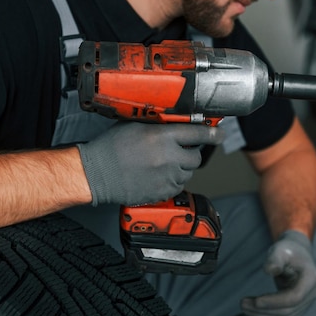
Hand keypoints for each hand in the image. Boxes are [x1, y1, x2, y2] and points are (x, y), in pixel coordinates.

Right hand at [77, 122, 222, 205]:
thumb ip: (160, 125)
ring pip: (187, 173)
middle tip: (177, 151)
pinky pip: (177, 186)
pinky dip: (172, 181)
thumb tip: (178, 122)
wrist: (97, 174)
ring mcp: (167, 177)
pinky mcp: (162, 192)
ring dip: (180, 168)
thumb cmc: (111, 148)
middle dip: (190, 153)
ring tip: (161, 164)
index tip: (218, 133)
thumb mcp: (136, 125)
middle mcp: (169, 157)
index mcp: (163, 137)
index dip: (212, 134)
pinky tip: (156, 175)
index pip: (198, 134)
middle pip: (196, 157)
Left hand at [241, 230, 315, 315]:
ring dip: (263, 315)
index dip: (275, 302)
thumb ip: (275, 259)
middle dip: (264, 309)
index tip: (256, 301)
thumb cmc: (287, 250)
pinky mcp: (298, 307)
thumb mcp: (280, 249)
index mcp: (311, 278)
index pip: (295, 297)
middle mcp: (312, 293)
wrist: (296, 254)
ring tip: (244, 307)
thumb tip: (269, 270)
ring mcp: (306, 302)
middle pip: (288, 310)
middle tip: (242, 303)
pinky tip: (253, 310)